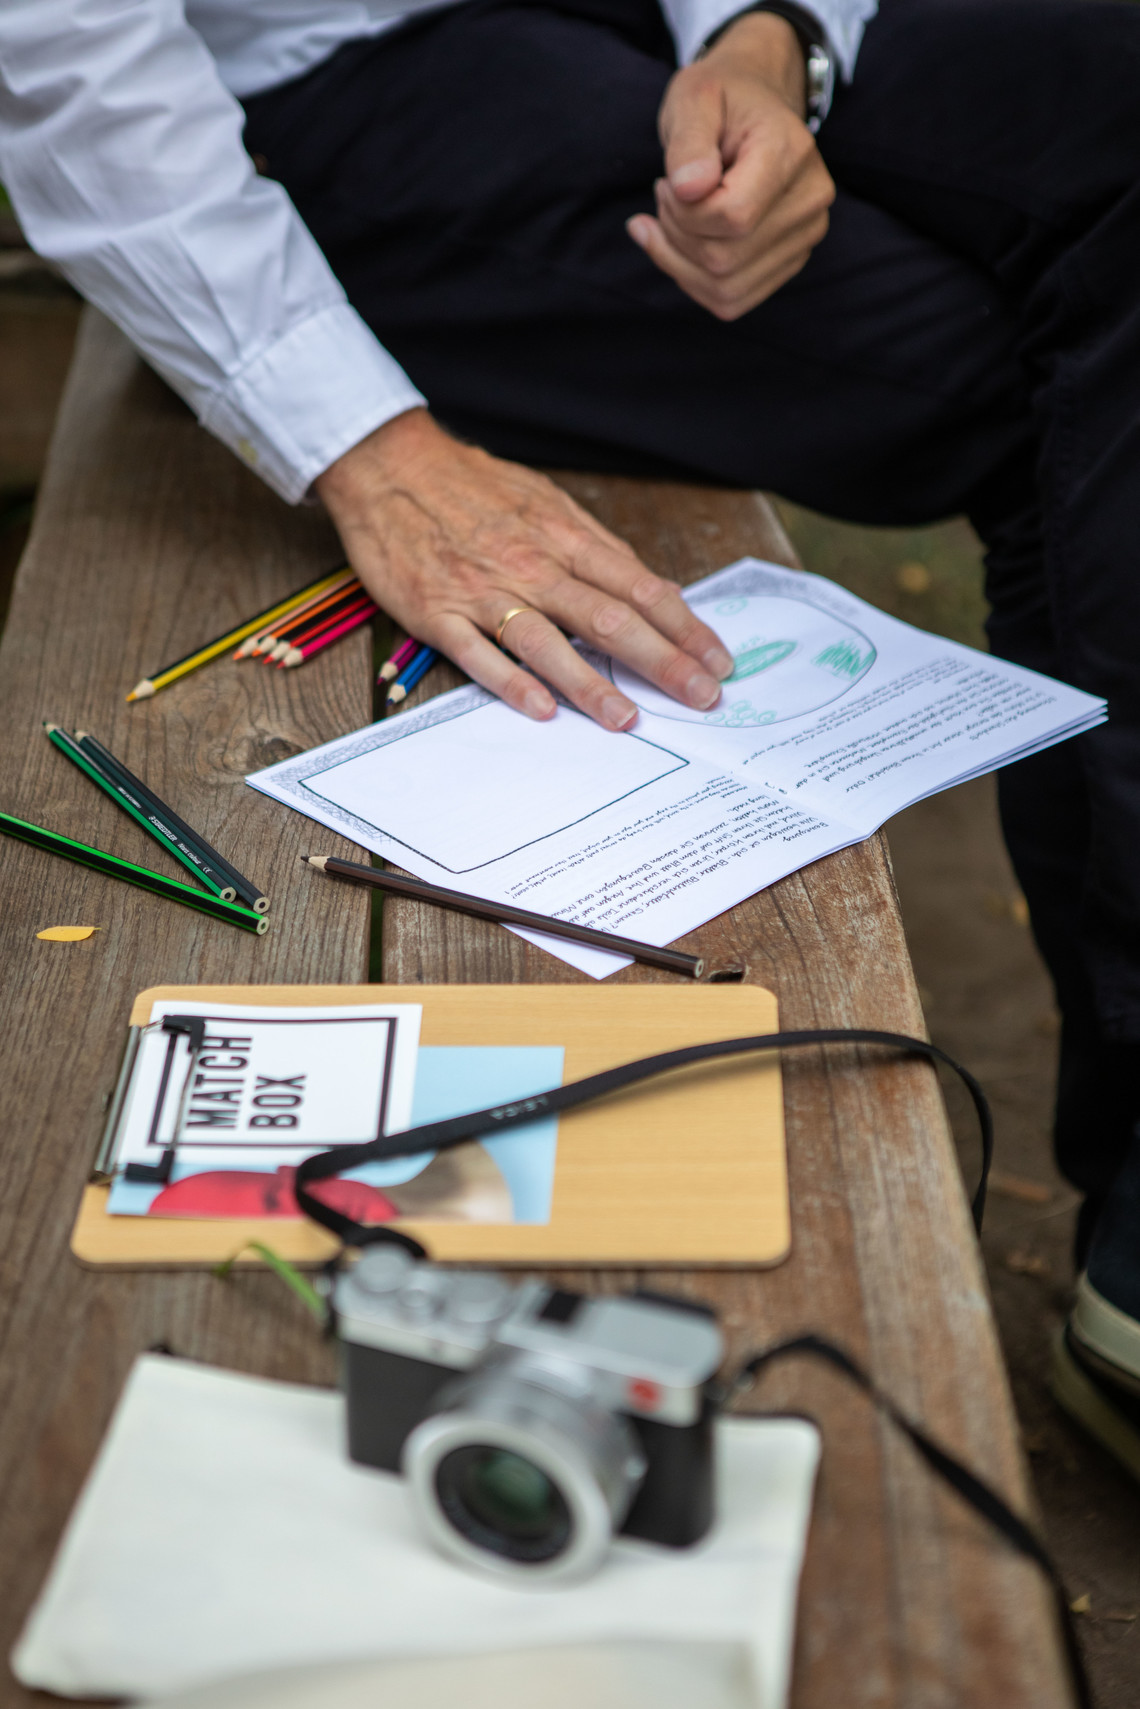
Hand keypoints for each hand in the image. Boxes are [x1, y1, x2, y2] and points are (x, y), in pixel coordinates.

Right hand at [315, 409, 733, 729]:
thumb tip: (646, 589)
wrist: (389, 465)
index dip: (684, 626)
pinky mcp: (437, 612)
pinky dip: (511, 682)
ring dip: (591, 684)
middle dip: (662, 661)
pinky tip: (542, 710)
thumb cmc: (472, 487)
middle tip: (701, 696)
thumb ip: (593, 549)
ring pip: (547, 642)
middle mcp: (531, 565)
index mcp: (563, 537)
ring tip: (627, 719)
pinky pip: (479, 654)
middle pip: (608, 617)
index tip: (717, 660)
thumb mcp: (545, 503)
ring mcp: (483, 591)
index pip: (639, 587)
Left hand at [628, 12, 834, 319]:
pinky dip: (693, 281)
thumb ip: (688, 141)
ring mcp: (806, 236)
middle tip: (666, 195)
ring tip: (674, 216)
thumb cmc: (721, 98)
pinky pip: (732, 301)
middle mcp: (810, 200)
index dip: (684, 212)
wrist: (754, 106)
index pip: (732, 217)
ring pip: (726, 289)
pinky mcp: (789, 262)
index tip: (669, 181)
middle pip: (724, 260)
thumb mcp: (693, 98)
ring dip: (679, 262)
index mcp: (792, 152)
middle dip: (676, 235)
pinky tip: (679, 245)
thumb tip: (689, 190)